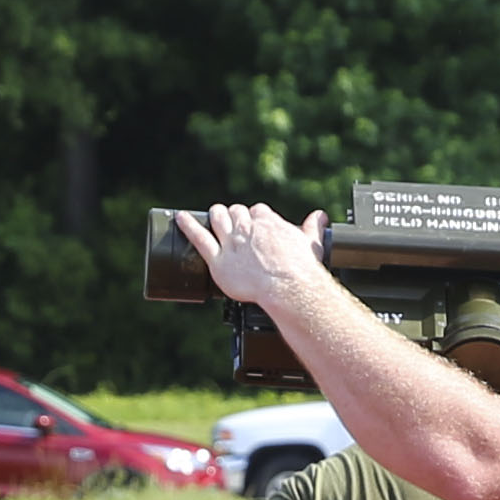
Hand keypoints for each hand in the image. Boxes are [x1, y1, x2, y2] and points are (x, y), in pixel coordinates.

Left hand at [174, 205, 333, 307]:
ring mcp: (232, 244)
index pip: (257, 211)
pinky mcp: (219, 261)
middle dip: (234, 216)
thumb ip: (313, 228)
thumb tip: (320, 216)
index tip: (256, 223)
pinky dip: (188, 226)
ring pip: (218, 220)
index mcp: (268, 223)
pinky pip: (200, 238)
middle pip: (235, 212)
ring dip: (216, 216)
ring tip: (214, 216)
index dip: (255, 217)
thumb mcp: (312, 242)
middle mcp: (247, 229)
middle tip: (234, 224)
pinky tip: (180, 218)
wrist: (290, 287)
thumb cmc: (302, 269)